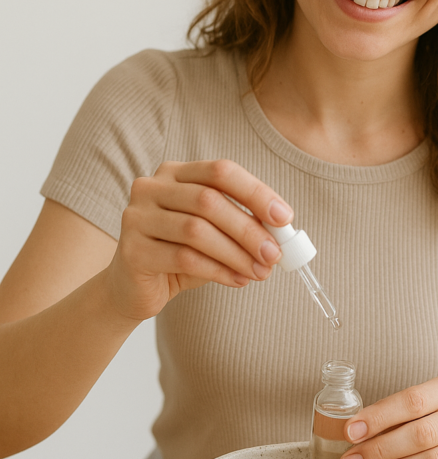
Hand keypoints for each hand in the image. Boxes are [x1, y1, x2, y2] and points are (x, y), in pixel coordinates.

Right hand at [105, 160, 292, 321]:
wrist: (132, 287)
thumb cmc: (179, 254)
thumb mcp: (214, 233)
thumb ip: (241, 225)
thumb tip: (281, 233)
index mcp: (175, 173)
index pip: (220, 171)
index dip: (255, 192)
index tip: (284, 217)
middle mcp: (151, 187)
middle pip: (209, 201)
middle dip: (249, 229)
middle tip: (275, 254)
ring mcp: (136, 217)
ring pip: (196, 231)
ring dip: (236, 253)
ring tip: (260, 272)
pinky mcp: (132, 250)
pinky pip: (183, 258)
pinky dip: (217, 270)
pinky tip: (237, 280)